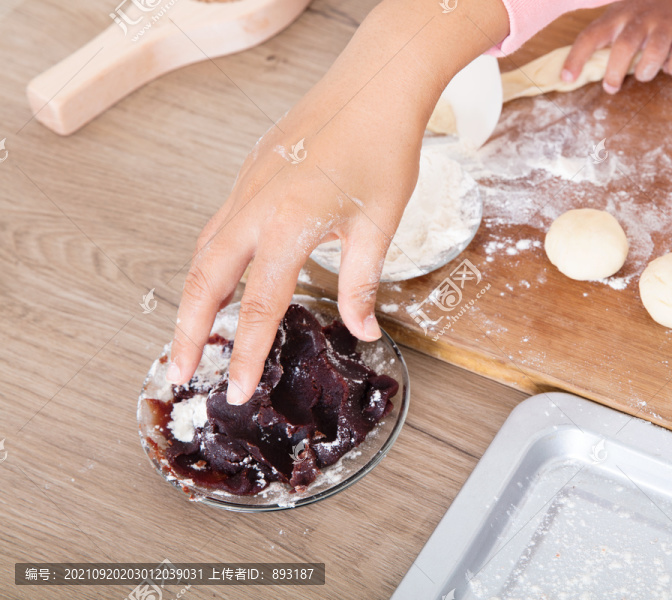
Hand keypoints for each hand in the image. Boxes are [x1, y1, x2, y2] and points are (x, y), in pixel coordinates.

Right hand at [166, 0, 508, 404]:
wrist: (373, 87)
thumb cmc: (382, 148)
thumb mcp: (379, 225)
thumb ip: (362, 284)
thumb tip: (361, 330)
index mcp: (289, 226)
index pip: (259, 307)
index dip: (246, 354)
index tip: (236, 390)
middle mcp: (256, 208)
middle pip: (205, 282)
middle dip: (189, 332)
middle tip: (180, 371)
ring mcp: (247, 188)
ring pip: (204, 252)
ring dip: (194, 297)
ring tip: (192, 334)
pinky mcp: (249, 174)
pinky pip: (217, 226)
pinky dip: (209, 260)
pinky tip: (219, 277)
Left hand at [562, 0, 671, 93]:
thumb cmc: (643, 11)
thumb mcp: (619, 16)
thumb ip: (602, 39)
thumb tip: (576, 73)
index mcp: (617, 16)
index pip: (590, 36)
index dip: (576, 57)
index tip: (567, 78)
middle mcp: (640, 18)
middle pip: (624, 46)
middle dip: (615, 71)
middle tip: (611, 87)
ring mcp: (666, 23)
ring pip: (653, 53)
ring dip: (646, 72)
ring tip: (645, 73)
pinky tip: (669, 65)